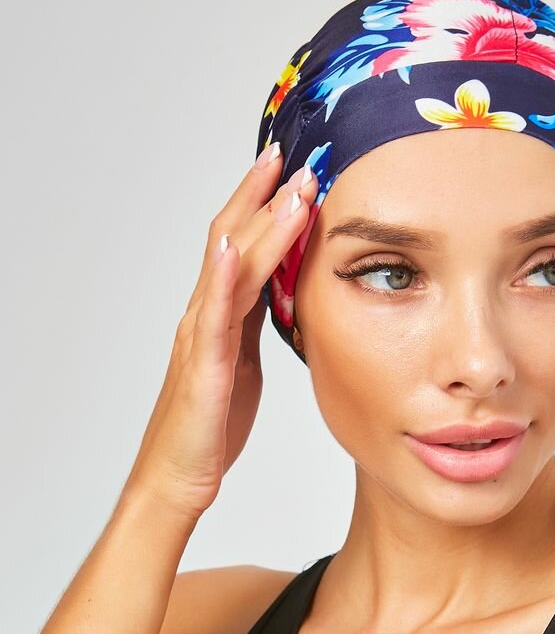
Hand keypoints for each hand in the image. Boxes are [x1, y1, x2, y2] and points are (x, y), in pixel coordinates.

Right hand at [122, 145, 317, 521]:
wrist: (178, 476)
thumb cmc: (210, 425)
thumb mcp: (243, 364)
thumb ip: (253, 325)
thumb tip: (279, 293)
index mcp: (220, 314)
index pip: (242, 245)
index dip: (265, 205)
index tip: (295, 169)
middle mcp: (205, 314)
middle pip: (232, 239)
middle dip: (265, 196)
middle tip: (298, 157)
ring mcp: (200, 336)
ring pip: (229, 266)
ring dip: (259, 223)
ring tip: (288, 186)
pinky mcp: (204, 366)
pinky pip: (211, 315)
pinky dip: (219, 276)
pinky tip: (229, 245)